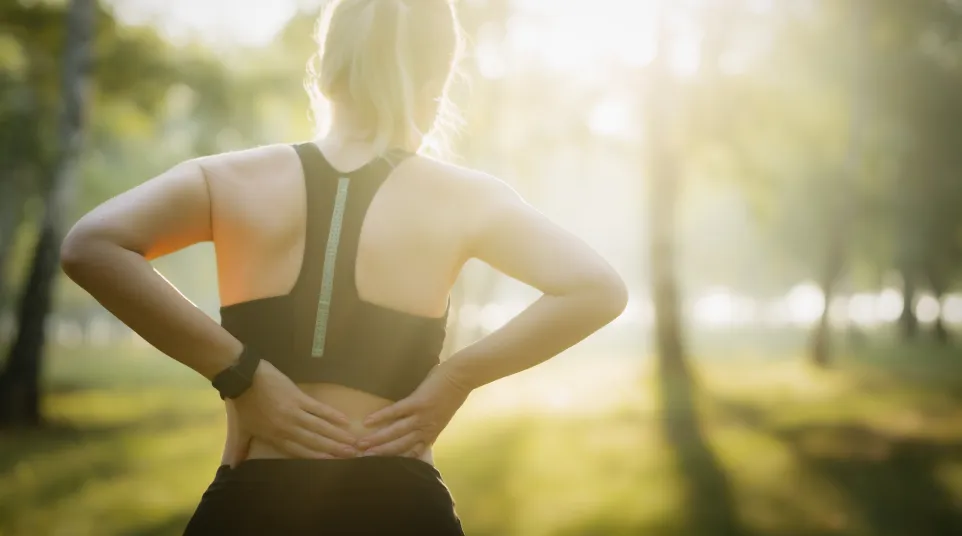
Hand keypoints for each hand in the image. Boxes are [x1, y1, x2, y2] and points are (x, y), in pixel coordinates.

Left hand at [229, 360, 358, 460]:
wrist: (243, 379)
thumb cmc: (242, 404)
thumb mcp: (241, 430)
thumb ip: (240, 448)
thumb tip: (232, 466)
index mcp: (275, 436)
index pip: (299, 451)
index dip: (317, 457)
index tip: (332, 463)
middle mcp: (288, 427)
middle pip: (314, 441)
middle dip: (333, 449)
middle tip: (350, 455)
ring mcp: (295, 412)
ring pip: (320, 427)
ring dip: (337, 434)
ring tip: (352, 441)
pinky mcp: (299, 397)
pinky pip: (319, 409)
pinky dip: (332, 415)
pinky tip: (345, 420)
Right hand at [358, 365, 471, 457]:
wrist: (462, 377)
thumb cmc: (453, 394)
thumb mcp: (443, 417)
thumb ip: (430, 426)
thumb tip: (417, 432)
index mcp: (431, 433)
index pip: (412, 453)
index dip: (396, 460)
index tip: (381, 466)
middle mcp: (425, 429)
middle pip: (400, 446)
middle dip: (381, 453)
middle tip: (362, 458)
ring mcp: (421, 416)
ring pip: (396, 432)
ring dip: (378, 439)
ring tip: (362, 445)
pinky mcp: (417, 402)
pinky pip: (396, 411)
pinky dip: (381, 417)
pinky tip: (368, 421)